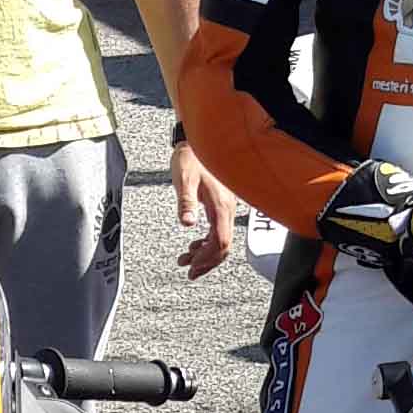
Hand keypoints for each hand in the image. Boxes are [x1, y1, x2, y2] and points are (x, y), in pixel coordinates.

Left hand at [171, 142, 237, 278]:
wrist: (199, 141)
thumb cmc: (192, 157)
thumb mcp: (185, 179)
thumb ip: (186, 201)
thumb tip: (187, 222)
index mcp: (221, 206)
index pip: (222, 242)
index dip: (208, 258)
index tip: (192, 266)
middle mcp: (227, 209)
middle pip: (223, 246)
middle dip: (206, 262)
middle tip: (189, 271)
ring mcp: (224, 207)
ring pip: (220, 240)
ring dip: (204, 253)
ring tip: (185, 260)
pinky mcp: (219, 205)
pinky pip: (217, 230)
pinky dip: (206, 242)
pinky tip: (193, 245)